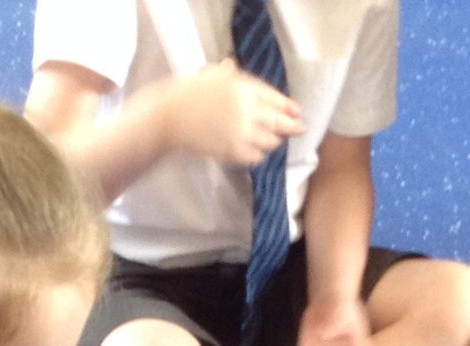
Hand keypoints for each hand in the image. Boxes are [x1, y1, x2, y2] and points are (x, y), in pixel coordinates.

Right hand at [166, 59, 302, 165]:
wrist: (169, 117)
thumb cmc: (187, 94)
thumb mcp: (209, 75)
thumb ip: (226, 73)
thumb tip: (232, 65)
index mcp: (243, 88)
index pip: (274, 98)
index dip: (288, 106)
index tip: (297, 111)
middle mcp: (246, 110)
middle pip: (278, 121)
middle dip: (292, 126)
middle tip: (300, 129)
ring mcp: (241, 132)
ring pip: (269, 141)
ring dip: (274, 141)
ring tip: (273, 140)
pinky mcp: (233, 151)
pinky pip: (254, 157)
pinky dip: (258, 155)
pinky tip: (256, 153)